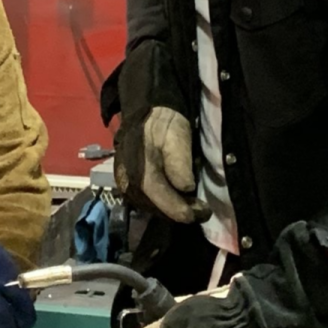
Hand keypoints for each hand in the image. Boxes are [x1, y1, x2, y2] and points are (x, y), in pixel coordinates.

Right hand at [115, 106, 209, 223]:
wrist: (145, 116)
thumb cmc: (163, 126)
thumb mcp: (177, 137)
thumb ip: (180, 163)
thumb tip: (186, 188)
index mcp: (140, 170)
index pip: (162, 200)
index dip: (184, 210)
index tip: (204, 212)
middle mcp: (127, 182)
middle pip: (157, 208)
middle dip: (180, 212)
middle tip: (201, 210)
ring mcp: (124, 185)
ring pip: (151, 208)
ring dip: (171, 210)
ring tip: (190, 205)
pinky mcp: (125, 185)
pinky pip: (146, 203)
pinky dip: (162, 205)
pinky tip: (175, 199)